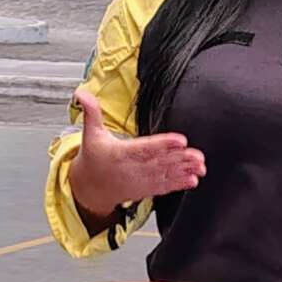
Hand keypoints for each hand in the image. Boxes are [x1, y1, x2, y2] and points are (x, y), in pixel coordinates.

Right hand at [68, 82, 204, 218]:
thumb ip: (91, 112)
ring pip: (165, 174)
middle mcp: (132, 168)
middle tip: (197, 155)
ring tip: (200, 166)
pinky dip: (179, 184)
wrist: (90, 188)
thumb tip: (82, 93)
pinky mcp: (145, 189)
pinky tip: (193, 180)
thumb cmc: (93, 158)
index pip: (144, 148)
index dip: (162, 144)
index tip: (179, 140)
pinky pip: (164, 186)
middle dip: (180, 159)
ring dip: (184, 170)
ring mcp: (140, 180)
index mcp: (119, 153)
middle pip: (159, 162)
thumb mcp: (90, 134)